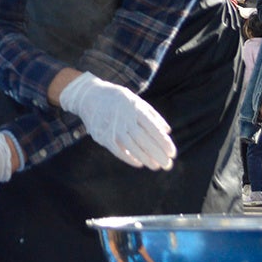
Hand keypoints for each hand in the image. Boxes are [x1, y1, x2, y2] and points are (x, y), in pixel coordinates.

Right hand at [57, 71, 176, 169]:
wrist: (89, 95)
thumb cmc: (117, 98)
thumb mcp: (136, 100)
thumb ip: (152, 115)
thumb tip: (167, 131)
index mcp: (134, 108)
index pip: (153, 128)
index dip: (163, 142)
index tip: (172, 153)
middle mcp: (124, 119)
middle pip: (144, 140)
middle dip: (157, 154)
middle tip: (168, 164)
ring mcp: (112, 128)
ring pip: (132, 147)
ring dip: (146, 158)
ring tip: (156, 166)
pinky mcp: (102, 136)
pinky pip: (117, 150)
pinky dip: (129, 158)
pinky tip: (139, 163)